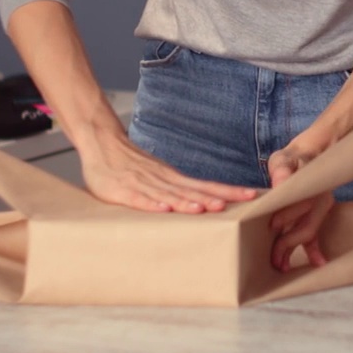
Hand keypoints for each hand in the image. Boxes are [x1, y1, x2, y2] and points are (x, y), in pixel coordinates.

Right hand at [80, 127, 256, 213]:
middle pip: (192, 190)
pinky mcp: (123, 190)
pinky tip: (164, 210)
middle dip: (214, 198)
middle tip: (236, 205)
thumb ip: (176, 189)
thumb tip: (204, 203)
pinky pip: (139, 199)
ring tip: (203, 209)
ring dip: (186, 202)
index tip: (250, 196)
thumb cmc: (131, 164)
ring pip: (168, 194)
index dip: (227, 190)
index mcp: (173, 177)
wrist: (102, 142)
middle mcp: (162, 179)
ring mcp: (143, 183)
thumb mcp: (158, 175)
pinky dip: (151, 204)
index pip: (206, 184)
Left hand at [267, 131, 335, 271]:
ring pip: (308, 233)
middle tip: (274, 259)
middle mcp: (319, 200)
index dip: (286, 216)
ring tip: (282, 266)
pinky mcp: (316, 215)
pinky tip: (317, 262)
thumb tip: (280, 185)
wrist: (308, 155)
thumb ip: (282, 170)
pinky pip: (315, 234)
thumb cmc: (292, 158)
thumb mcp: (284, 159)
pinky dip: (314, 249)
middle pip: (304, 225)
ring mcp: (320, 209)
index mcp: (309, 187)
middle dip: (288, 243)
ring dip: (295, 250)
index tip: (272, 227)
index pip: (299, 205)